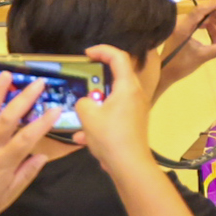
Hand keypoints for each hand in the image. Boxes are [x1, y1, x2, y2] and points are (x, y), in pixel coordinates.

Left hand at [0, 70, 56, 215]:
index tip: (57, 109)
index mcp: (2, 163)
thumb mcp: (8, 196)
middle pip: (7, 120)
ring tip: (6, 74)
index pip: (26, 139)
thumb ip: (25, 175)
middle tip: (39, 83)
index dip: (42, 124)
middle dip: (24, 99)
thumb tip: (42, 155)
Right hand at [70, 43, 153, 171]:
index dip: (103, 50)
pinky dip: (98, 123)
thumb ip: (84, 102)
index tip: (87, 53)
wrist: (129, 164)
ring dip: (94, 107)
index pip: (119, 57)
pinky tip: (83, 139)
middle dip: (96, 80)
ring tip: (80, 117)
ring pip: (112, 99)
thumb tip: (86, 102)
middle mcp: (135, 94)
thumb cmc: (110, 136)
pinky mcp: (132, 123)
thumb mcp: (88, 116)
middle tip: (81, 81)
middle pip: (117, 77)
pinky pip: (113, 116)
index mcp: (127, 86)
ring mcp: (136, 109)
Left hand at [156, 0, 215, 93]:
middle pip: (203, 12)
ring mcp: (182, 25)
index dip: (214, 2)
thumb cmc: (180, 65)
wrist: (165, 73)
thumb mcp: (203, 56)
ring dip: (214, 23)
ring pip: (202, 18)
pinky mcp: (183, 29)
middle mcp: (181, 22)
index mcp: (183, 27)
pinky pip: (199, 23)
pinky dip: (209, 28)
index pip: (200, 10)